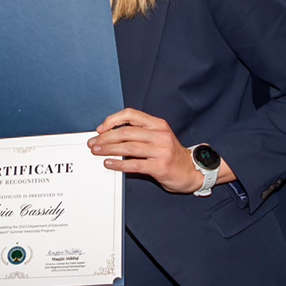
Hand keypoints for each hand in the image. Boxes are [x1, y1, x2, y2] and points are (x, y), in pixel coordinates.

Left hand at [90, 108, 218, 192]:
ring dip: (109, 149)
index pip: (131, 114)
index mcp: (158, 124)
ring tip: (97, 152)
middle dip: (105, 137)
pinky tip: (109, 164)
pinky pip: (134, 164)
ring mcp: (161, 150)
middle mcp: (160, 134)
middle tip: (93, 143)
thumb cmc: (171, 155)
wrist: (192, 171)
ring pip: (128, 147)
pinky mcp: (160, 166)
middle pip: (126, 132)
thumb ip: (139, 133)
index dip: (112, 120)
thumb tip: (110, 135)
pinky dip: (118, 164)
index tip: (101, 129)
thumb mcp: (158, 137)